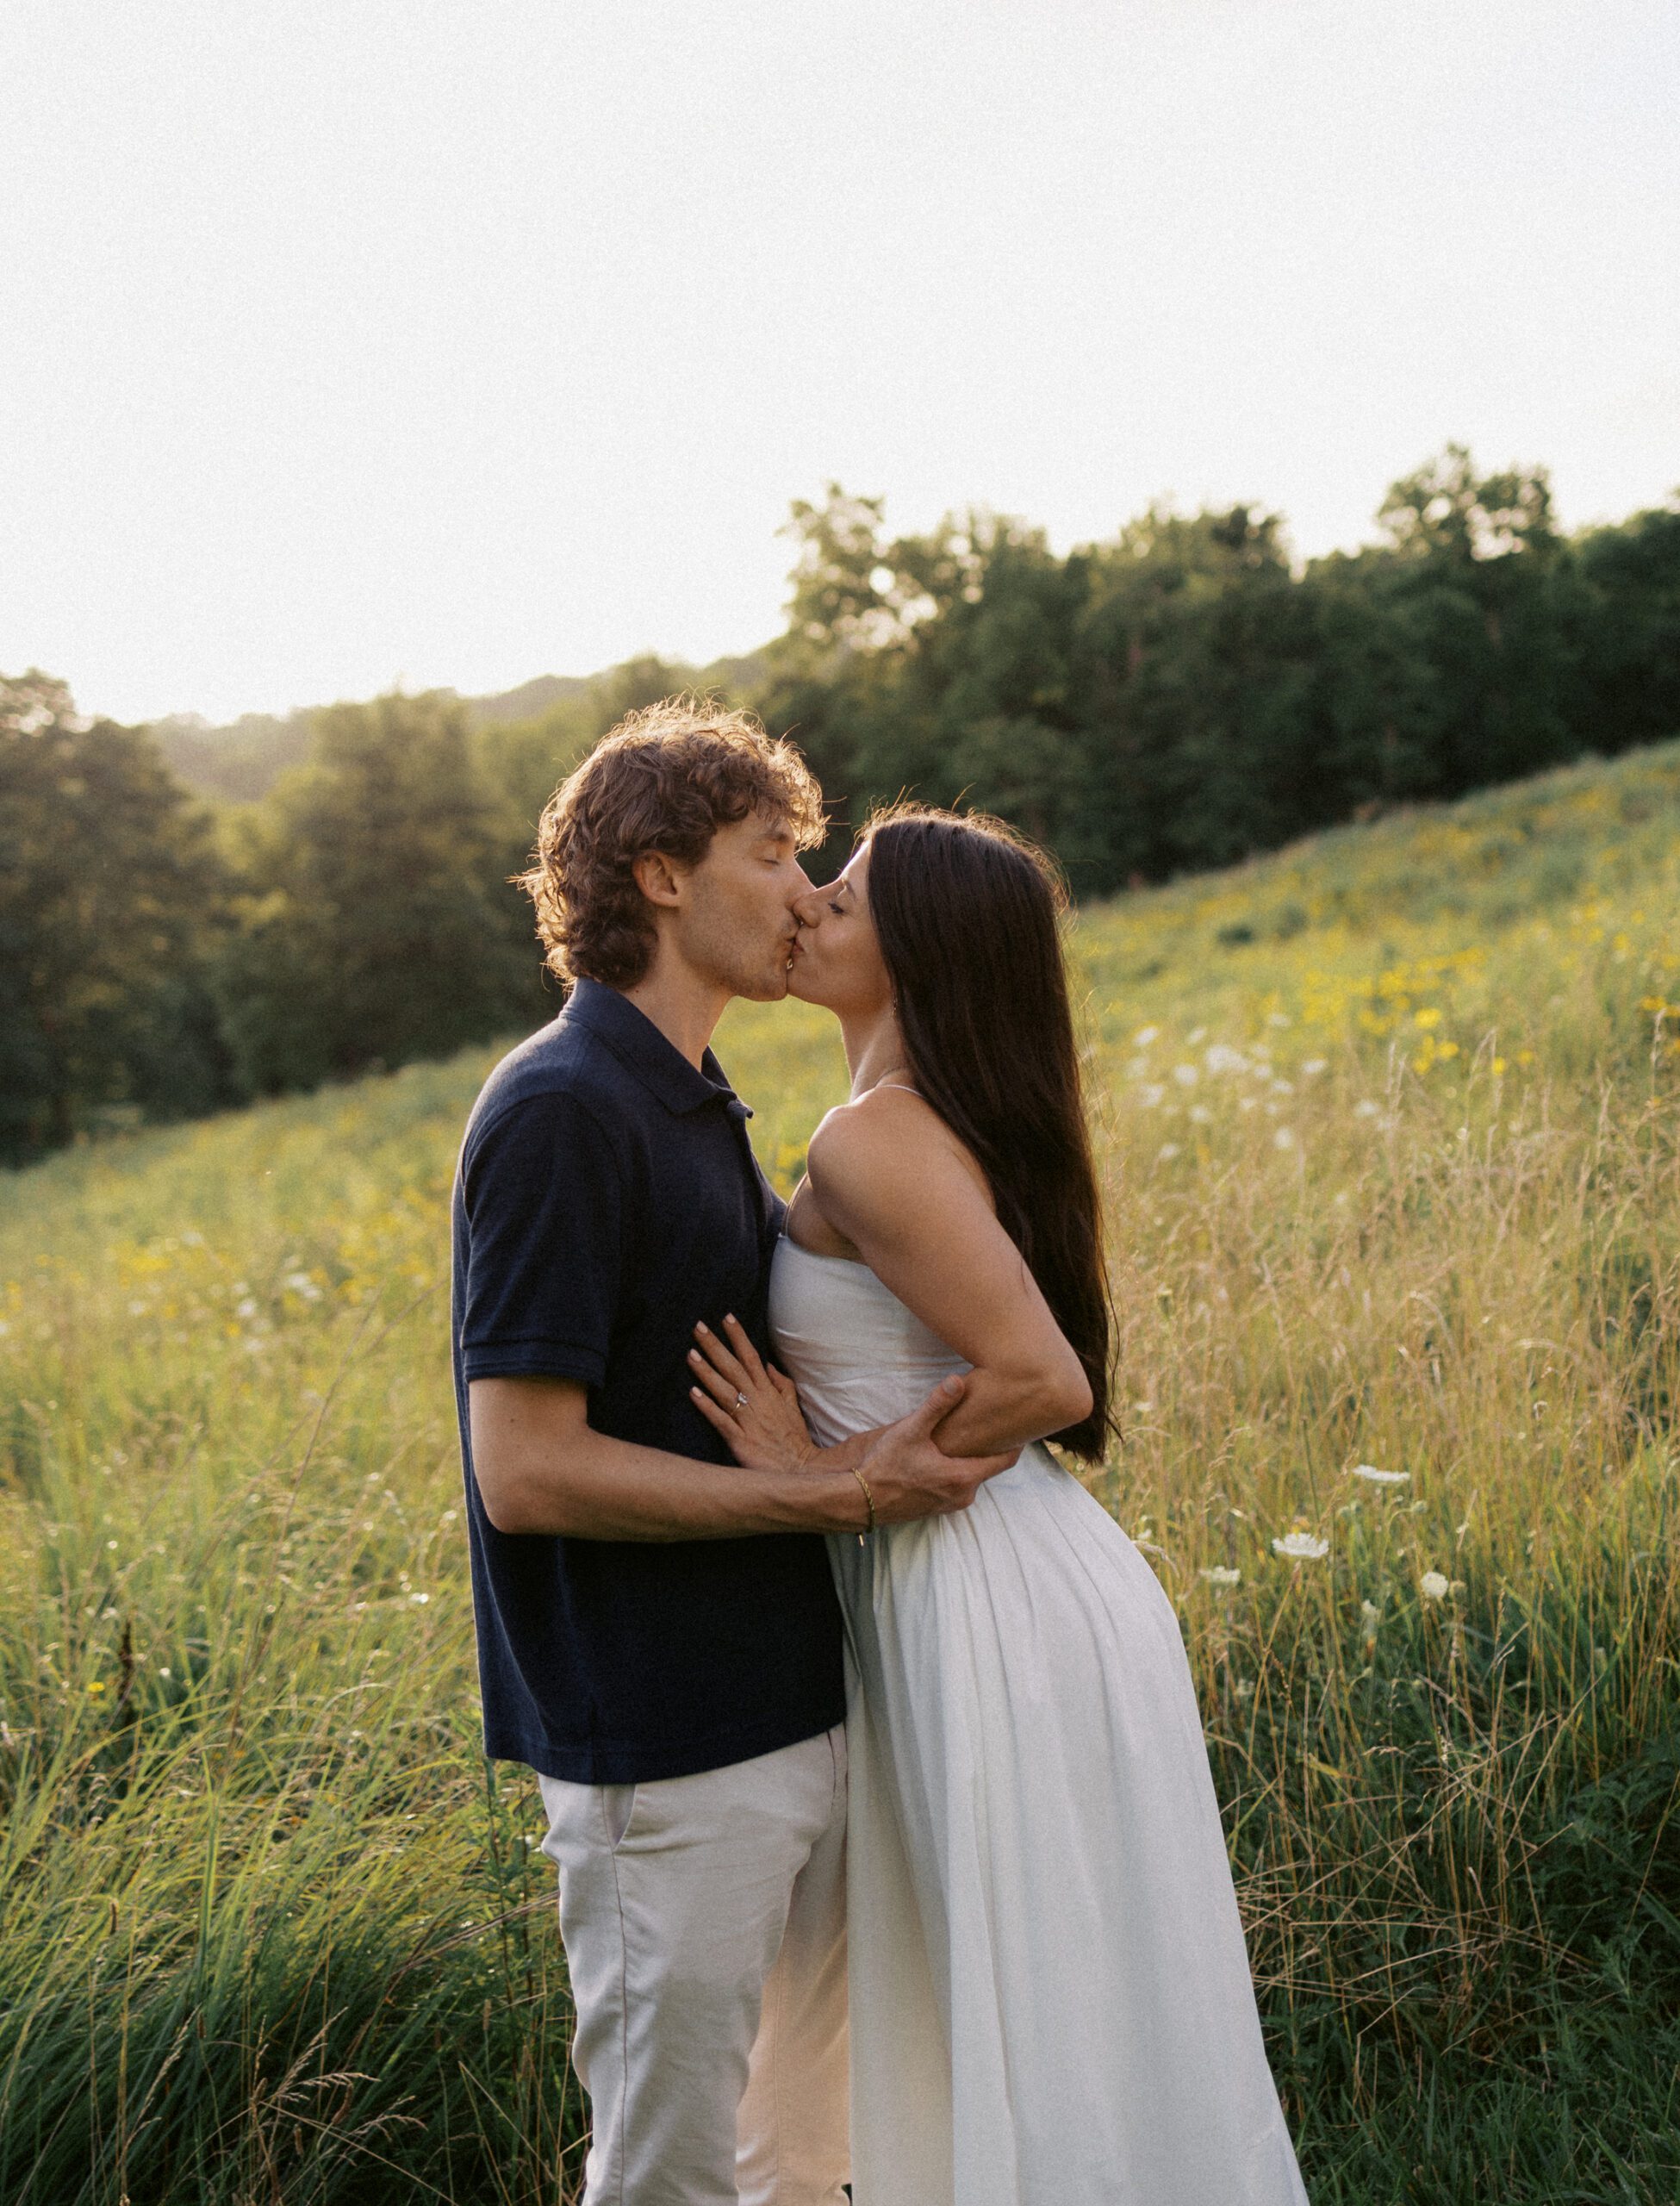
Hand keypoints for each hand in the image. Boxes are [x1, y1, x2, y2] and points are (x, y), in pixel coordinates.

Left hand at [689, 1315, 817, 1472]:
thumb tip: (768, 1365)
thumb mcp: (792, 1406)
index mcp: (769, 1392)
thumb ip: (781, 1384)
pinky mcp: (740, 1440)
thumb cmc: (793, 1439)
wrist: (799, 1471)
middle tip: (698, 1327)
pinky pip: (721, 1420)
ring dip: (707, 1372)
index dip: (739, 1337)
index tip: (726, 1318)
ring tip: (690, 1353)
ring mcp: (748, 1420)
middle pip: (733, 1368)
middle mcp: (757, 1401)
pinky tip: (693, 1393)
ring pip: (724, 1390)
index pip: (752, 1357)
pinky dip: (708, 1407)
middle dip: (715, 1346)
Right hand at [856, 1375, 1019, 1524]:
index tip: (1020, 1424)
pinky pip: (959, 1488)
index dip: (1015, 1442)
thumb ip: (936, 1405)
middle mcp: (963, 1496)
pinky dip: (959, 1472)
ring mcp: (950, 1506)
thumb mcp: (911, 1430)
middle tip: (995, 1424)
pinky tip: (947, 1457)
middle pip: (990, 1468)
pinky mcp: (938, 1509)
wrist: (860, 1500)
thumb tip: (958, 1380)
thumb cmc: (885, 1466)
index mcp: (963, 1477)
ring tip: (970, 1438)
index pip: (1005, 1461)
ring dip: (973, 1460)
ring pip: (973, 1478)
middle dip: (992, 1448)